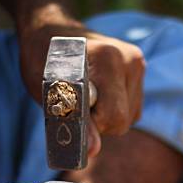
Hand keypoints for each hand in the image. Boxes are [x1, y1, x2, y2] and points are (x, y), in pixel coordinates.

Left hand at [18, 6, 145, 156]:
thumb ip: (77, 122)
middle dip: (99, 122)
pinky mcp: (140, 69)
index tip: (72, 108)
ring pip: (130, 117)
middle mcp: (130, 59)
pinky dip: (116, 109)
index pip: (114, 117)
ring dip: (108, 116)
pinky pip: (133, 109)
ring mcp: (137, 63)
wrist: (49, 31)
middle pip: (124, 121)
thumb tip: (94, 151)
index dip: (91, 124)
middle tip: (76, 102)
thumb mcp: (51, 94)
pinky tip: (99, 94)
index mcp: (109, 59)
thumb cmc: (43, 61)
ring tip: (87, 96)